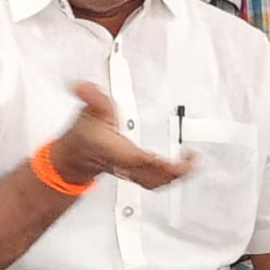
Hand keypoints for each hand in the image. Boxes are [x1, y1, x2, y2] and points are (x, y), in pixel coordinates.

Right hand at [49, 83, 193, 189]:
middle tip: (193, 159)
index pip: (142, 161)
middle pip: (155, 178)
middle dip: (176, 173)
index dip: (162, 163)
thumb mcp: (90, 111)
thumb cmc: (86, 136)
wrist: (76, 156)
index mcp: (118, 151)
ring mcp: (132, 173)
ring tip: (191, 163)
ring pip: (157, 183)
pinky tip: (179, 168)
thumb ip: (92, 98)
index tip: (181, 157)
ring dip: (175, 177)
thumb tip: (83, 87)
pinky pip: (155, 181)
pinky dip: (169, 178)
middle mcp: (127, 165)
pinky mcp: (135, 175)